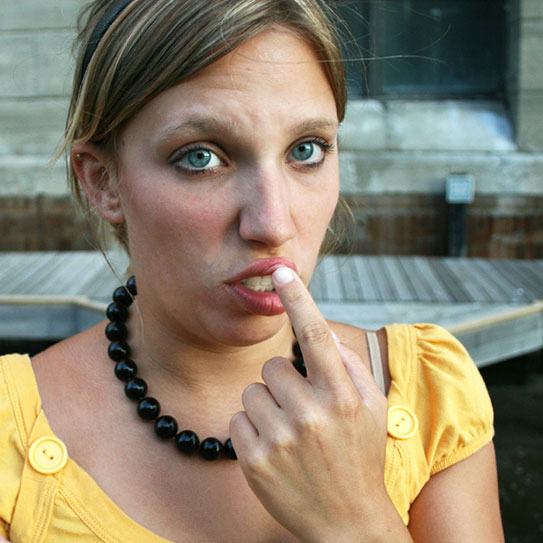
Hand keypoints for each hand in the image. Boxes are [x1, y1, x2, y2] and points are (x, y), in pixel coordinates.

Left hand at [230, 267, 397, 542]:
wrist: (347, 524)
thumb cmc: (361, 459)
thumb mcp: (373, 411)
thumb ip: (351, 367)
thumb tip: (323, 333)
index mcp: (343, 396)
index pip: (315, 334)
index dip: (298, 298)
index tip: (282, 271)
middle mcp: (312, 413)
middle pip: (273, 366)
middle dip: (283, 383)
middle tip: (301, 410)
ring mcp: (281, 438)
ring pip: (252, 391)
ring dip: (266, 406)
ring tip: (289, 432)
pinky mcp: (255, 460)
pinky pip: (237, 420)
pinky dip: (251, 429)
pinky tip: (274, 450)